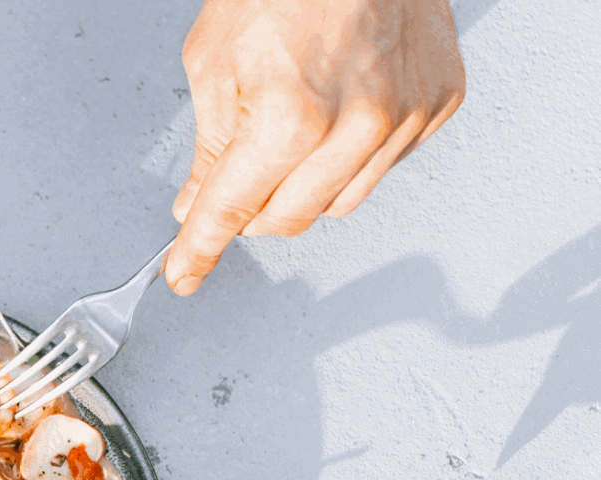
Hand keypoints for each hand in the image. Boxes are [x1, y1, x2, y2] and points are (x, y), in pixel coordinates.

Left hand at [165, 0, 464, 294]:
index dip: (198, 249)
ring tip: (292, 124)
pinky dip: (353, 153)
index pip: (232, 212)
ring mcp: (404, 117)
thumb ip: (209, 147)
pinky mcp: (437, 103)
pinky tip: (339, 109)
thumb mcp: (214, 62)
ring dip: (303, 184)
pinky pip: (384, 165)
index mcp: (289, 119)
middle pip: (286, 220)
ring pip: (338, 203)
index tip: (185, 274)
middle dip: (250, 209)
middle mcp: (356, 125)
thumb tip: (198, 202)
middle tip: (234, 175)